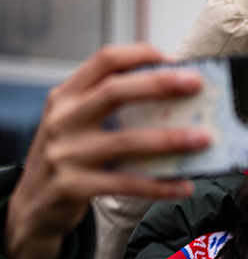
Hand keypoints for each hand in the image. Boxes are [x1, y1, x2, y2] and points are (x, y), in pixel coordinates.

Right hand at [4, 45, 207, 258]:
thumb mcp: (79, 124)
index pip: (104, 61)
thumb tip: (179, 99)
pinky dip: (160, 185)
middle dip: (160, 84)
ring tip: (204, 139)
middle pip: (114, 91)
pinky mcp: (72, 186)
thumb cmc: (71, 156)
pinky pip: (126, 184)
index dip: (141, 54)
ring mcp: (65, 153)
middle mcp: (62, 119)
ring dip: (170, 139)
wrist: (32, 204)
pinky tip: (185, 186)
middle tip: (197, 84)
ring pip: (125, 141)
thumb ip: (112, 108)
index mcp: (66, 96)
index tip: (176, 59)